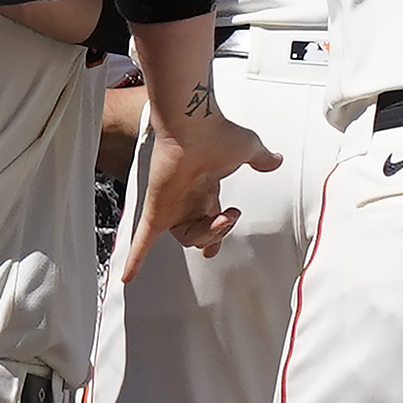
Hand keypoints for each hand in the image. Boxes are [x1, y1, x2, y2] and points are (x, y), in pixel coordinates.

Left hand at [124, 105, 278, 278]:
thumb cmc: (217, 132)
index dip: (214, 234)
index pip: (208, 219)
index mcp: (205, 187)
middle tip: (230, 216)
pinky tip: (127, 279)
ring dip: (207, 236)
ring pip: (186, 238)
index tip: (213, 252)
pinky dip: (136, 260)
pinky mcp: (157, 209)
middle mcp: (186, 198)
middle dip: (219, 232)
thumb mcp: (248, 149)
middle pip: (200, 233)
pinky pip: (144, 240)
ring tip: (222, 219)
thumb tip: (276, 160)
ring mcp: (171, 205)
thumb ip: (261, 159)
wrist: (194, 124)